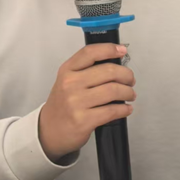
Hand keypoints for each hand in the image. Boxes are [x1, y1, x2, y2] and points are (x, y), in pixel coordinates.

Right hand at [38, 43, 135, 162]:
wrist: (48, 130)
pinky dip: (124, 109)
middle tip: (130, 80)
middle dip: (126, 75)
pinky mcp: (83, 120)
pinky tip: (126, 109)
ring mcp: (76, 102)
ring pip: (113, 90)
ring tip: (130, 94)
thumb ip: (85, 70)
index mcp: (67, 70)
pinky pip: (112, 111)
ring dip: (128, 92)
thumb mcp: (66, 81)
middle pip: (108, 71)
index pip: (90, 53)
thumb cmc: (62, 104)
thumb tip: (115, 63)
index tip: (122, 51)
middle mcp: (70, 84)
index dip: (109, 49)